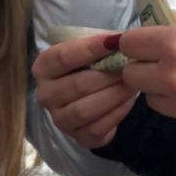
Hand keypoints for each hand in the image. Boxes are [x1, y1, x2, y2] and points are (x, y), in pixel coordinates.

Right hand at [33, 33, 136, 148]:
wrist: (90, 93)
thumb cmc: (89, 65)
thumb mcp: (88, 50)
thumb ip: (99, 44)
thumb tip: (120, 39)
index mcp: (43, 68)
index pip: (63, 57)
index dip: (90, 49)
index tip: (115, 42)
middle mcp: (45, 95)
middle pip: (77, 85)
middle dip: (108, 76)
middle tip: (131, 67)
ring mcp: (59, 119)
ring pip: (85, 110)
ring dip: (113, 96)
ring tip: (132, 84)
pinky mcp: (77, 137)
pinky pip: (96, 129)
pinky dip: (115, 115)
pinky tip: (128, 102)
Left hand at [118, 19, 175, 142]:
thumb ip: (172, 24)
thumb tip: (146, 19)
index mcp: (173, 44)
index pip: (128, 44)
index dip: (135, 44)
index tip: (143, 46)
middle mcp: (171, 76)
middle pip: (131, 75)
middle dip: (142, 69)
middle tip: (161, 66)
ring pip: (151, 99)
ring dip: (161, 91)